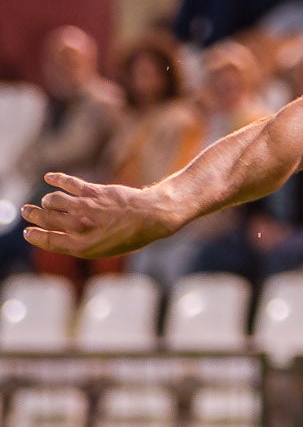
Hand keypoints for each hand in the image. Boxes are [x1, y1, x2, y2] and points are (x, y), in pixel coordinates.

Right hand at [22, 173, 177, 259]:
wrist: (151, 217)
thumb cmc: (129, 235)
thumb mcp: (104, 248)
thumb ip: (80, 243)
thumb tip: (58, 236)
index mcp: (84, 246)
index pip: (50, 240)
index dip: (35, 236)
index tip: (27, 231)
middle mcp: (82, 227)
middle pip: (47, 219)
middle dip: (34, 215)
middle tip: (27, 211)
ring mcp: (86, 208)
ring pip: (53, 200)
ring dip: (47, 200)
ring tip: (48, 201)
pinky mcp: (93, 192)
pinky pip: (68, 183)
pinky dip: (56, 178)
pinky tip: (49, 177)